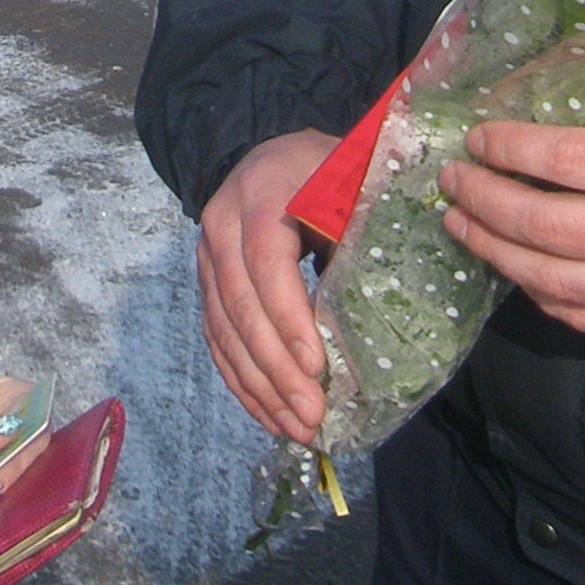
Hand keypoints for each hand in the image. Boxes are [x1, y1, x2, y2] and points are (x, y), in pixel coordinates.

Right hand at [196, 128, 338, 444]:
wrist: (275, 156)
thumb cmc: (330, 172)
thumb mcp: (353, 186)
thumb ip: (359, 236)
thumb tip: (377, 311)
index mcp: (262, 192)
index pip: (266, 260)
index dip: (288, 316)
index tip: (317, 366)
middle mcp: (221, 224)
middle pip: (239, 304)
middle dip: (276, 368)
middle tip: (312, 416)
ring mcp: (207, 256)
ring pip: (222, 330)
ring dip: (259, 386)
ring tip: (297, 428)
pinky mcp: (207, 284)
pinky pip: (216, 339)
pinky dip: (241, 381)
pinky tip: (269, 413)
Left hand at [441, 76, 584, 336]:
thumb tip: (549, 77)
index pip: (566, 160)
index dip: (510, 148)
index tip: (479, 137)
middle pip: (545, 227)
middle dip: (484, 202)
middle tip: (454, 181)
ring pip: (553, 281)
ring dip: (494, 252)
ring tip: (461, 224)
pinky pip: (583, 316)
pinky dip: (537, 293)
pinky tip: (512, 266)